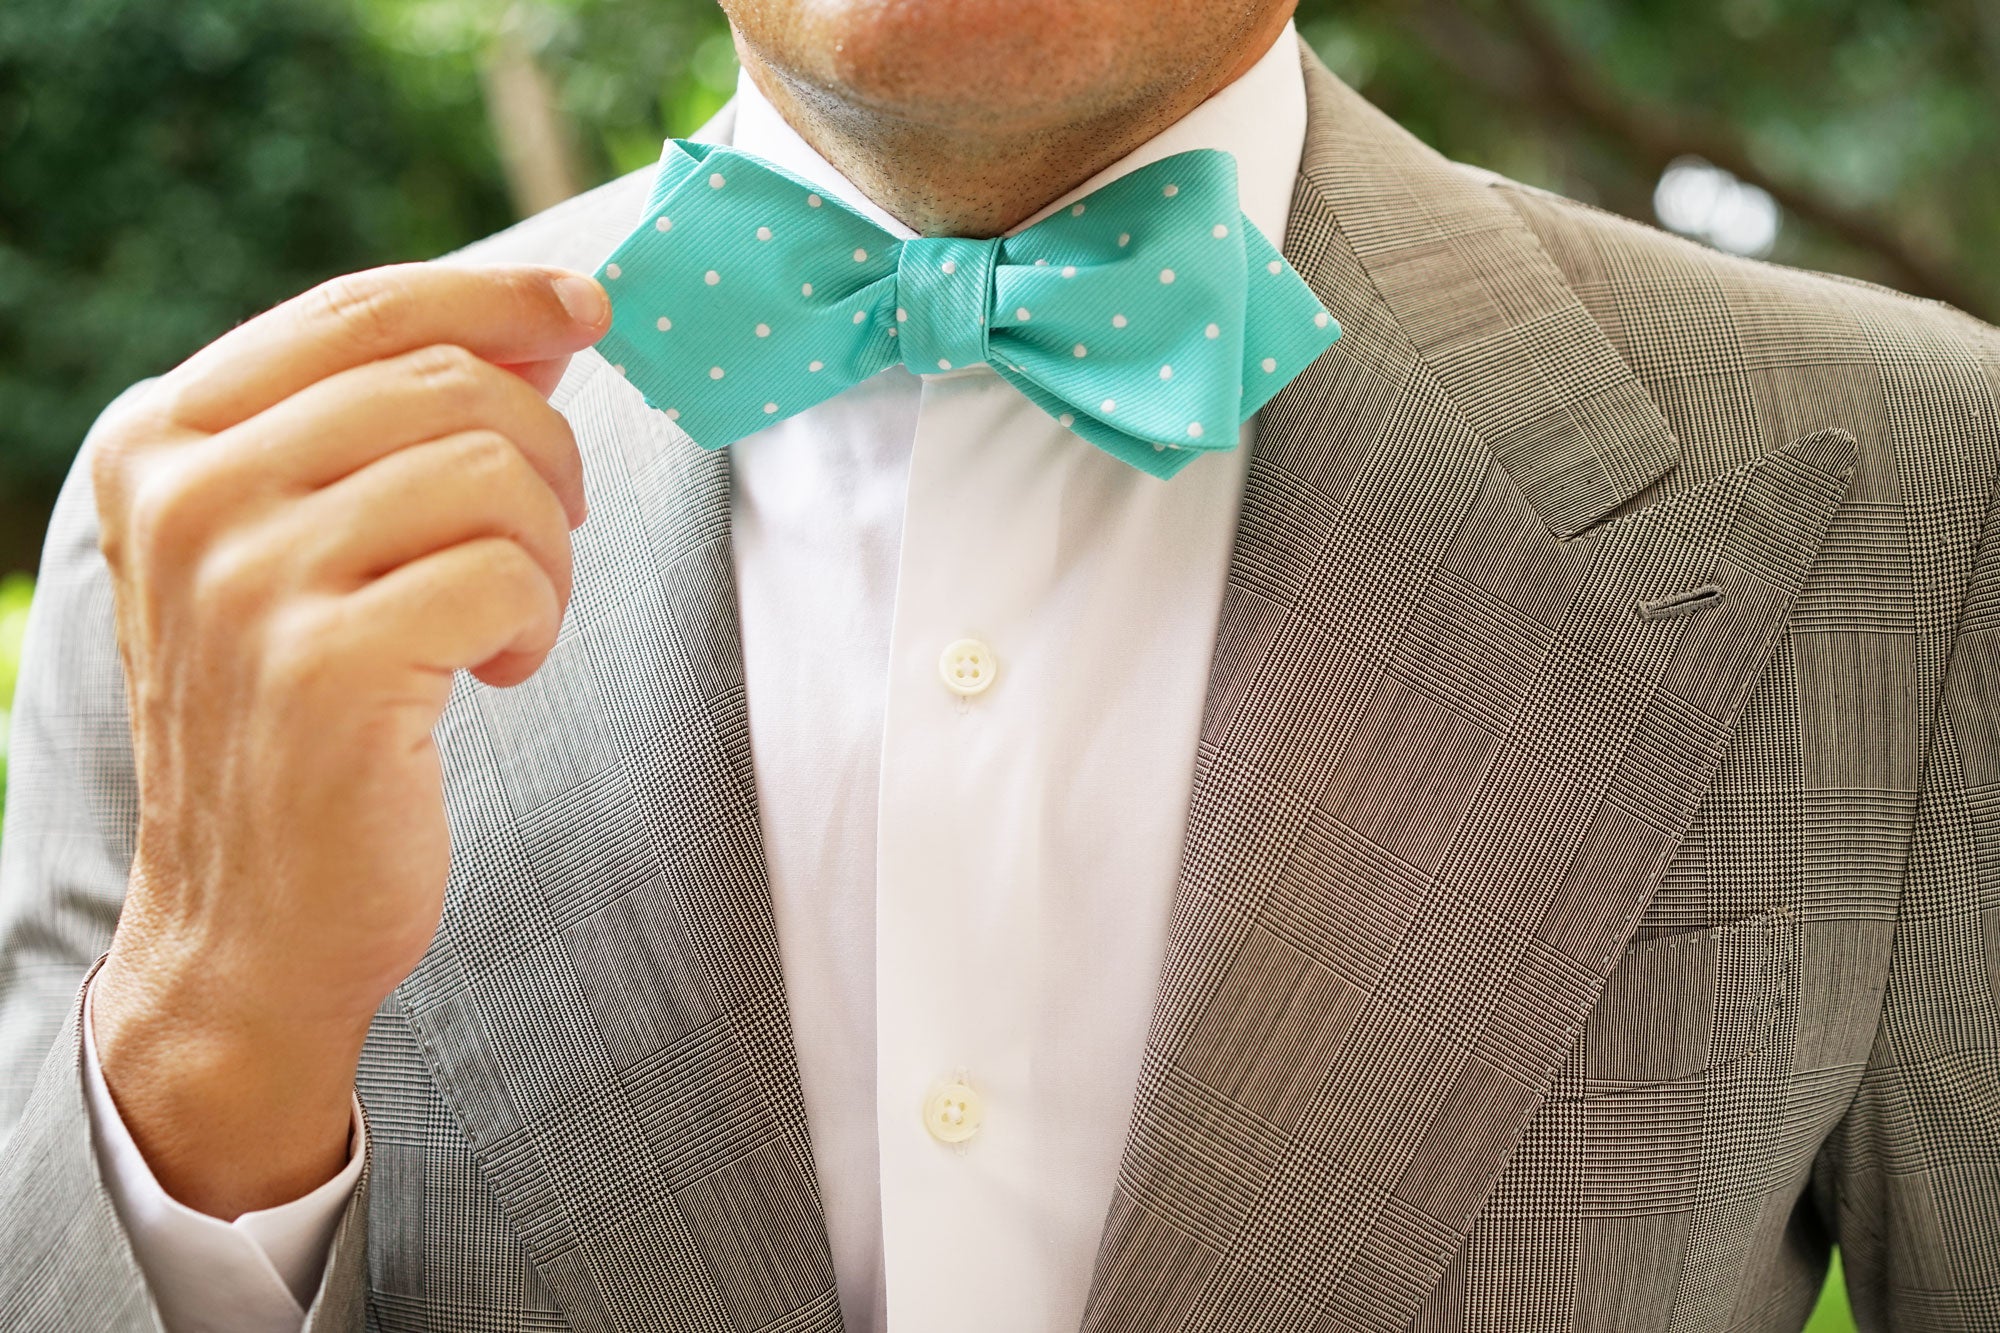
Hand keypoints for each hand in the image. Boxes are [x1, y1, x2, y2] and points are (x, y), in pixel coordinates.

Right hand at [86, 262, 608, 1217]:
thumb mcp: (311, 545)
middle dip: (544, 455)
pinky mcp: (326, 666)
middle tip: (544, 538)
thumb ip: (399, 422)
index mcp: (166, 439)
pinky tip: (497, 674)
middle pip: (448, 381)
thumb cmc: (305, 719)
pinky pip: (508, 572)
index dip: (494, 295)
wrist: (253, 920)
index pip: (360, 309)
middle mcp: (188, 494)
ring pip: (492, 469)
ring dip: (545, 550)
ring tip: (508, 620)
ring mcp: (246, 579)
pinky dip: (538, 621)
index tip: (587, 310)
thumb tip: (552, 318)